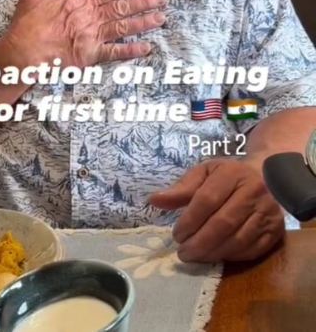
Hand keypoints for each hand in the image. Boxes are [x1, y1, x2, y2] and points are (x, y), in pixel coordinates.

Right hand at [0, 0, 165, 67]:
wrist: (22, 52)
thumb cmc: (26, 25)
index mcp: (78, 3)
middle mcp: (90, 18)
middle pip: (122, 8)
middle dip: (144, 2)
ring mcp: (92, 37)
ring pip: (124, 27)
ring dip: (144, 22)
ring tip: (161, 18)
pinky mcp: (90, 56)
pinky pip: (115, 52)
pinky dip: (132, 50)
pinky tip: (147, 47)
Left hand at [148, 159, 283, 262]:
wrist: (264, 178)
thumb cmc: (226, 177)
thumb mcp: (202, 174)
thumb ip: (180, 189)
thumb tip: (154, 200)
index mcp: (232, 174)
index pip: (207, 200)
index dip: (189, 220)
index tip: (176, 235)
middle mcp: (255, 192)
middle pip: (223, 222)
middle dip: (200, 242)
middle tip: (183, 253)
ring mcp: (269, 212)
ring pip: (239, 239)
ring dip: (214, 252)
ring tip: (196, 257)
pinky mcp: (277, 230)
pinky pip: (253, 249)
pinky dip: (232, 256)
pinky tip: (216, 257)